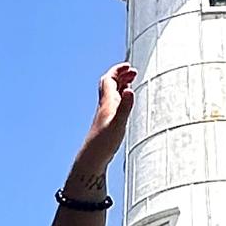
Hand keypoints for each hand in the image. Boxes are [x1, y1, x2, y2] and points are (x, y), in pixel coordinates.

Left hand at [72, 63, 135, 180]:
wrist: (92, 158)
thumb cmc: (104, 143)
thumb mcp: (118, 124)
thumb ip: (125, 107)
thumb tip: (129, 90)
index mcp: (107, 103)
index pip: (109, 79)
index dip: (118, 70)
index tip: (129, 66)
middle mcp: (105, 106)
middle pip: (110, 84)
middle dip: (121, 75)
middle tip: (134, 73)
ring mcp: (106, 114)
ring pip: (112, 93)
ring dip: (121, 85)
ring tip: (131, 83)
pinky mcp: (107, 123)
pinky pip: (114, 104)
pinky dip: (121, 97)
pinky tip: (126, 103)